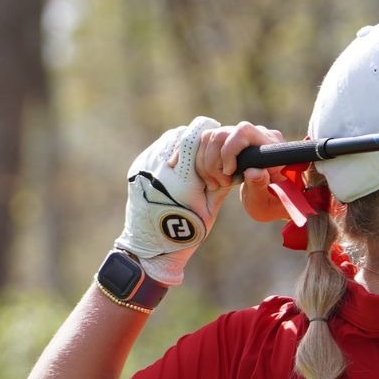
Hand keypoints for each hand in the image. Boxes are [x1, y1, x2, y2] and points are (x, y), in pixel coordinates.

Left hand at [115, 116, 224, 286]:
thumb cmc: (185, 234)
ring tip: (191, 157)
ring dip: (183, 142)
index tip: (217, 131)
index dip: (207, 131)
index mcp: (182, 181)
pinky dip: (170, 150)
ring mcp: (145, 168)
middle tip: (206, 148)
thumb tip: (241, 164)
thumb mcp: (210, 211)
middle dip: (197, 139)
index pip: (194, 138)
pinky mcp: (137, 168)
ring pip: (169, 139)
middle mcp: (160, 170)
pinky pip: (157, 149)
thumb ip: (224, 185)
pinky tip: (177, 164)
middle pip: (182, 135)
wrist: (148, 247)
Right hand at [189, 121, 290, 223]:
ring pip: (210, 137)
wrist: (270, 198)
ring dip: (206, 163)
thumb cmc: (271, 202)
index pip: (243, 131)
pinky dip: (201, 161)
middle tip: (223, 184)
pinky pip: (206, 142)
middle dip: (214, 162)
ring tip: (216, 184)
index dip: (229, 151)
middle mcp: (256, 134)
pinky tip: (209, 177)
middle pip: (221, 134)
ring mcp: (241, 136)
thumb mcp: (267, 201)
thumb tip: (253, 171)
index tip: (230, 173)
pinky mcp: (229, 140)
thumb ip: (260, 186)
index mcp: (270, 145)